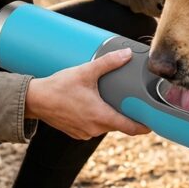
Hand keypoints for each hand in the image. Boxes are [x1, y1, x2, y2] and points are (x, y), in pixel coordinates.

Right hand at [24, 48, 151, 139]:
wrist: (35, 100)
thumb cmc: (59, 86)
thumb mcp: (85, 72)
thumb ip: (108, 63)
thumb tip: (127, 54)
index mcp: (101, 116)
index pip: (130, 128)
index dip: (144, 127)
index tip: (153, 123)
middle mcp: (94, 129)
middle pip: (118, 125)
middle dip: (125, 116)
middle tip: (132, 103)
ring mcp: (84, 133)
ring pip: (104, 126)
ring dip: (109, 116)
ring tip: (110, 101)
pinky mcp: (75, 133)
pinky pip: (92, 128)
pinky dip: (95, 119)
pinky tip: (92, 106)